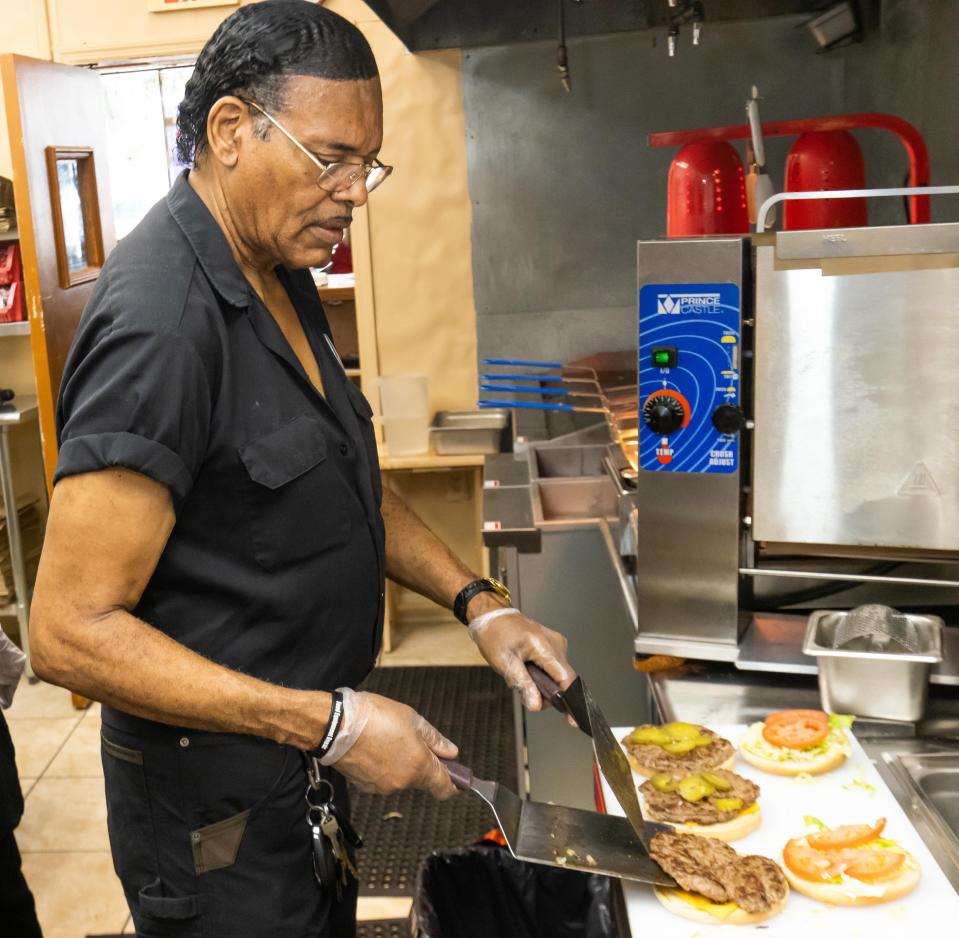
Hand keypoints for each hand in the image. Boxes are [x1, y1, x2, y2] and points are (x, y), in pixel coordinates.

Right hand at [326, 689, 458, 800]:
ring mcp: (382, 787)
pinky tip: (374, 748)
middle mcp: (402, 782)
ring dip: (400, 764)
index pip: (445, 788)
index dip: (453, 781)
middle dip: (421, 764)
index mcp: (419, 766)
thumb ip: (434, 739)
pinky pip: (382, 779)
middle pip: (422, 781)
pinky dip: (382, 768)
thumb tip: (450, 751)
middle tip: (413, 740)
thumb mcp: (412, 719)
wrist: (336, 726)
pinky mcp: (365, 787)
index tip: (454, 772)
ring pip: (401, 779)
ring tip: (388, 739)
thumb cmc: (373, 718)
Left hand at [468, 609, 573, 710]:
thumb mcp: (505, 663)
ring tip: (524, 677)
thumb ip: (523, 684)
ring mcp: (556, 643)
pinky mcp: (554, 644)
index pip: (566, 678)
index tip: (573, 719)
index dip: (570, 700)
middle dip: (548, 693)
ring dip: (545, 683)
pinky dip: (544, 674)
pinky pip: (555, 666)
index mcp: (544, 646)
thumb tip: (536, 705)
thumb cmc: (496, 635)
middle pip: (563, 679)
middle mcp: (556, 644)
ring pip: (559, 674)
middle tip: (527, 693)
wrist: (492, 617)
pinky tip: (530, 671)